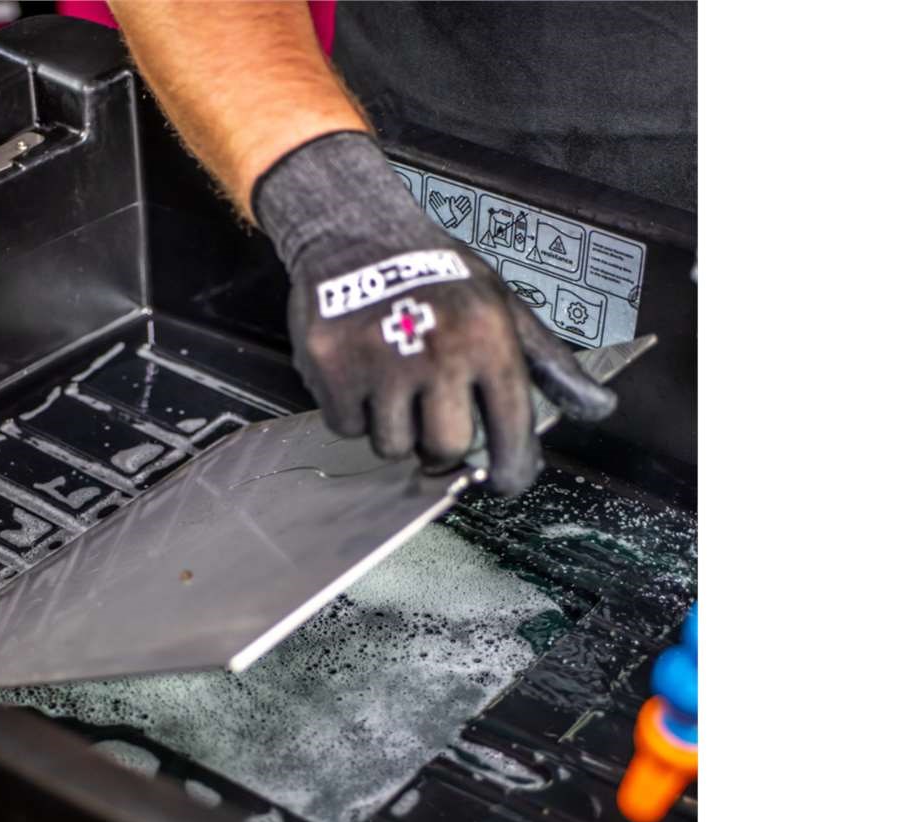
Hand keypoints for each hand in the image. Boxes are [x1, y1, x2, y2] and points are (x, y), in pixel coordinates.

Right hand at [254, 133, 615, 494]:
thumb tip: (598, 406)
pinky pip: (346, 427)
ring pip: (392, 446)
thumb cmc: (434, 271)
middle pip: (445, 449)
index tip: (503, 482)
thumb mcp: (502, 305)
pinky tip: (361, 374)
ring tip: (393, 385)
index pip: (510, 429)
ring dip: (393, 428)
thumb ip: (549, 363)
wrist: (356, 230)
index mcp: (487, 338)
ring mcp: (381, 362)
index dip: (510, 470)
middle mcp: (437, 352)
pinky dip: (352, 411)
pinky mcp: (332, 368)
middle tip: (432, 417)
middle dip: (439, 443)